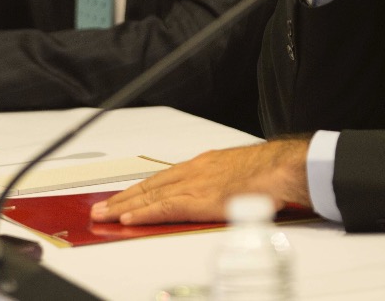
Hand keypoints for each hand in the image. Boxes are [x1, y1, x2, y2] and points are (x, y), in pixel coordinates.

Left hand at [89, 140, 310, 225]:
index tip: (123, 198)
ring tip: (104, 216)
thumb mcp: (238, 173)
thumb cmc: (269, 171)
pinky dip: (144, 214)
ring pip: (151, 196)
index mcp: (204, 165)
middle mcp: (195, 171)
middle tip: (101, 208)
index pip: (163, 179)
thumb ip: (222, 184)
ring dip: (125, 206)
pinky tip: (128, 220)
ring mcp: (196, 184)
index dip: (140, 190)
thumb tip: (216, 198)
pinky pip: (165, 208)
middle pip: (151, 186)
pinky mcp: (200, 199)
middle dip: (124, 198)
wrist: (283, 168)